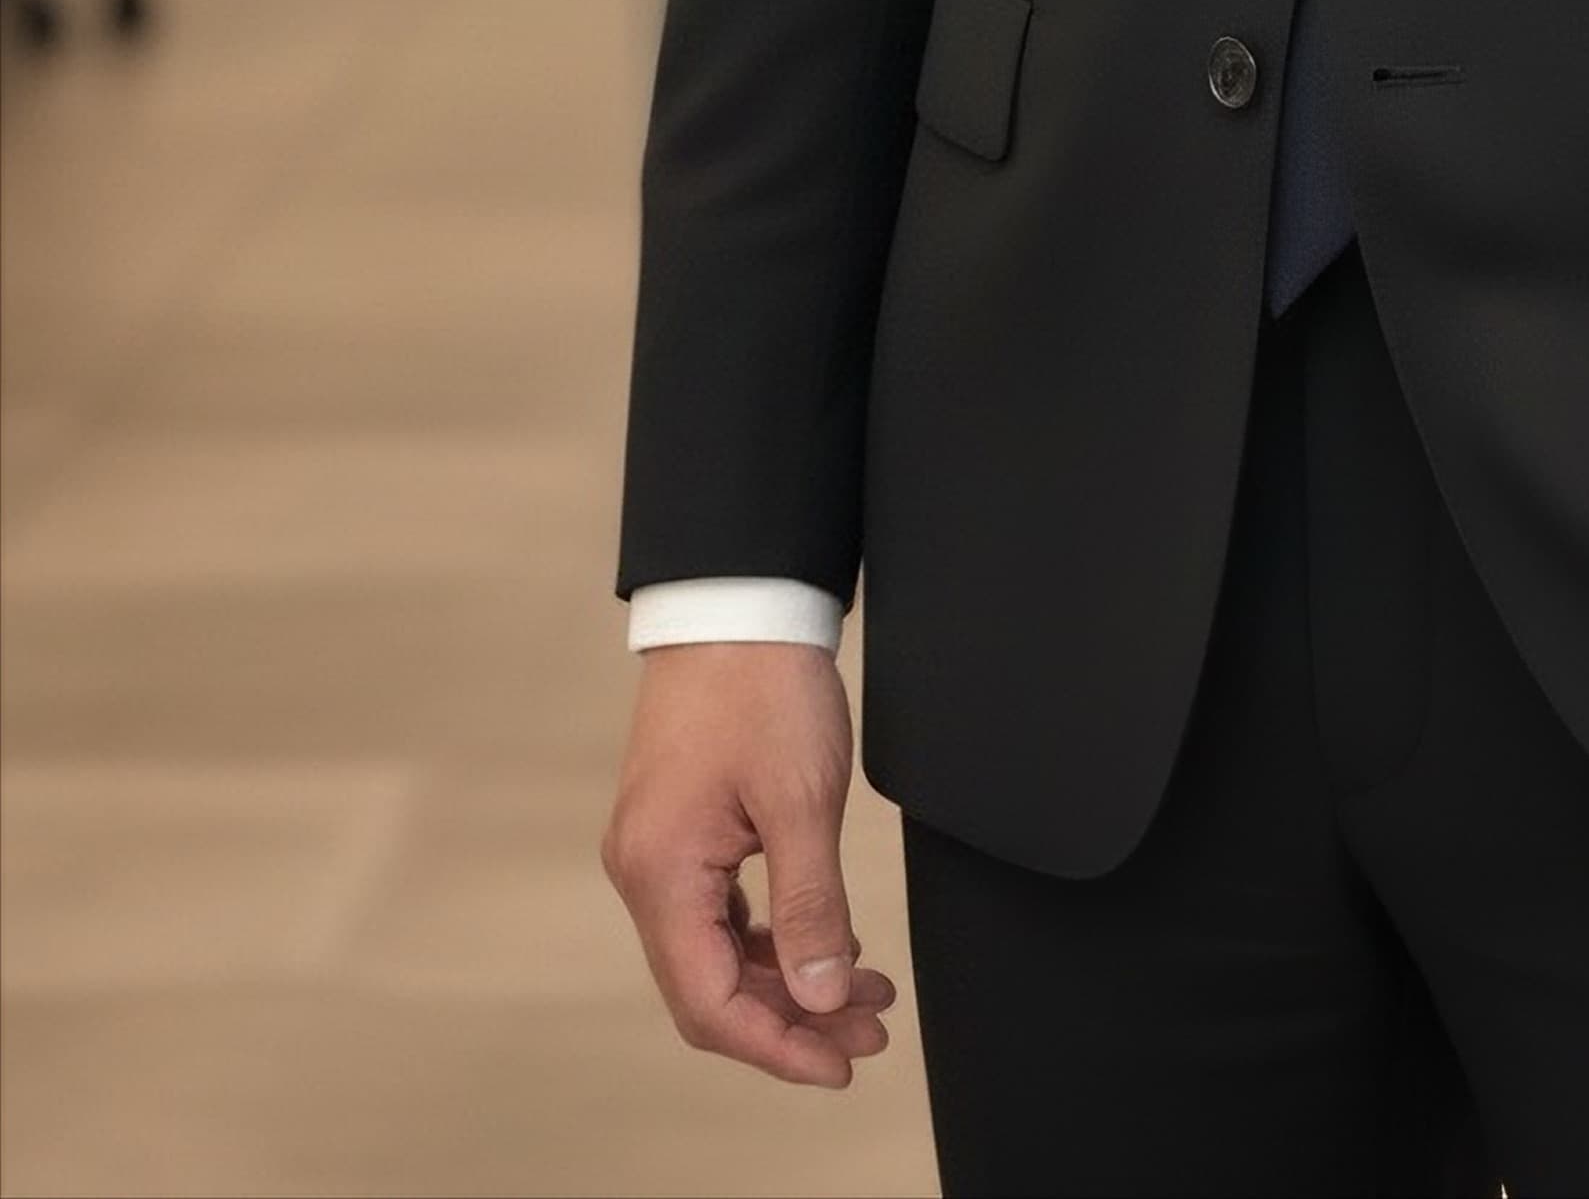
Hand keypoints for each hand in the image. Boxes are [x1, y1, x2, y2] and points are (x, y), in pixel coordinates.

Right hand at [602, 643, 896, 1088]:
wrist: (738, 599)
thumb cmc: (763, 685)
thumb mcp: (803, 799)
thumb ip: (812, 905)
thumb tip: (822, 996)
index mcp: (661, 873)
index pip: (710, 1002)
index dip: (777, 1046)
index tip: (842, 1064)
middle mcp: (645, 872)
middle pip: (710, 987)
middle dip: (793, 1018)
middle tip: (870, 1028)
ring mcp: (658, 851)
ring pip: (717, 953)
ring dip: (789, 979)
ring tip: (863, 990)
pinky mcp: (679, 830)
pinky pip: (719, 913)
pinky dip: (773, 937)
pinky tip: (826, 939)